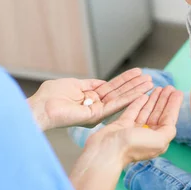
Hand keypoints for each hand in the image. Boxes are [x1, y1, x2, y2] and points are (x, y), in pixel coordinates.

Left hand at [28, 68, 152, 130]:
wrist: (40, 108)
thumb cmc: (49, 97)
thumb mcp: (72, 84)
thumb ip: (88, 84)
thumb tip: (101, 82)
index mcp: (89, 98)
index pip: (111, 88)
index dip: (125, 81)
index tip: (138, 73)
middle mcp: (95, 106)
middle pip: (119, 93)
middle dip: (134, 85)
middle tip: (150, 79)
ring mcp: (97, 112)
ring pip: (120, 99)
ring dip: (136, 91)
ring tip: (150, 83)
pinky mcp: (96, 116)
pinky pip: (115, 105)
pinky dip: (129, 97)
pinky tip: (140, 92)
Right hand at [86, 85, 182, 167]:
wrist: (107, 150)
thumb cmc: (133, 146)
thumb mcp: (159, 140)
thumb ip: (168, 130)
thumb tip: (171, 123)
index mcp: (158, 140)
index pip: (169, 119)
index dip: (173, 105)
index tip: (177, 91)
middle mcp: (147, 135)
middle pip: (158, 114)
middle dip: (164, 100)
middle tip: (169, 87)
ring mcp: (134, 130)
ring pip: (147, 111)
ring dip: (153, 100)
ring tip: (158, 88)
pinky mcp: (122, 125)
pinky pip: (133, 111)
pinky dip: (139, 103)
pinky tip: (144, 95)